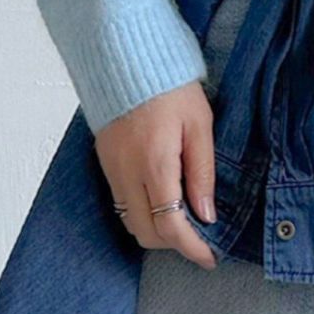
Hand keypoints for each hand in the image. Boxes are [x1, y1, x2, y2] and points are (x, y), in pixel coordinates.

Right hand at [94, 81, 218, 268]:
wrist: (127, 56)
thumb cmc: (170, 85)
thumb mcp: (200, 124)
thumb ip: (202, 172)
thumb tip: (206, 215)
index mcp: (155, 163)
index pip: (170, 226)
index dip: (191, 248)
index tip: (209, 258)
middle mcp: (127, 172)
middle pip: (146, 233)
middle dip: (173, 243)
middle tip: (199, 236)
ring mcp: (111, 168)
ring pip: (130, 221)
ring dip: (156, 228)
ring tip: (183, 216)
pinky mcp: (104, 160)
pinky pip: (120, 201)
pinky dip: (141, 210)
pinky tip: (162, 197)